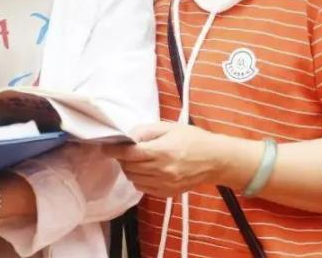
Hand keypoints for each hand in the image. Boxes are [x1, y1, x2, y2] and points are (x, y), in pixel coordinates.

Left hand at [102, 122, 227, 197]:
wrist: (216, 160)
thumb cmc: (193, 139)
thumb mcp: (169, 127)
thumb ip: (145, 131)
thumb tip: (127, 137)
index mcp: (162, 151)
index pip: (129, 154)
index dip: (114, 150)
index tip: (104, 147)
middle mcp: (162, 170)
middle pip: (129, 167)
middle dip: (122, 158)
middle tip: (123, 151)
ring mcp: (165, 184)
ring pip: (133, 179)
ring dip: (129, 169)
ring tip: (135, 160)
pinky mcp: (167, 193)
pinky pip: (143, 188)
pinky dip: (138, 179)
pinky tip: (146, 170)